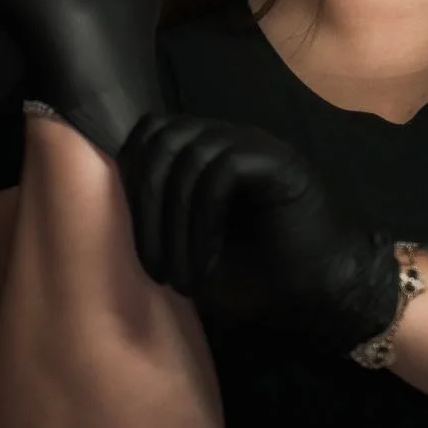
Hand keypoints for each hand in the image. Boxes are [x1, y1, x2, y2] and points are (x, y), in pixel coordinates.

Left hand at [117, 112, 400, 355]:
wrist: (322, 293)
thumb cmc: (255, 278)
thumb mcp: (189, 251)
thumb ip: (158, 220)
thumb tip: (105, 215)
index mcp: (206, 154)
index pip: (149, 134)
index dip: (129, 177)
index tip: (126, 240)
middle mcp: (228, 140)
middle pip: (162, 135)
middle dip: (144, 202)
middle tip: (152, 264)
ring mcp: (256, 145)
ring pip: (189, 155)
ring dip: (174, 223)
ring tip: (181, 275)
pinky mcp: (278, 161)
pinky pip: (223, 171)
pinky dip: (204, 221)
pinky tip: (209, 260)